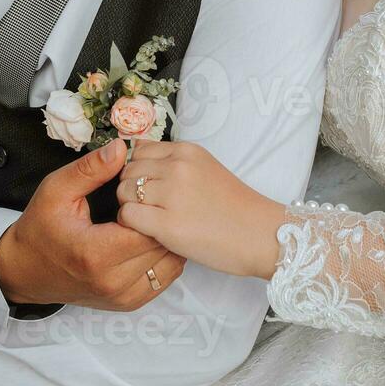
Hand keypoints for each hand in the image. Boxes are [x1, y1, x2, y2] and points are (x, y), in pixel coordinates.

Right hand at [0, 138, 185, 310]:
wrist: (25, 271)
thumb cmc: (39, 230)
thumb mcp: (57, 190)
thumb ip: (90, 169)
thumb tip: (121, 148)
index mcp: (96, 254)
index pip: (147, 228)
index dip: (152, 205)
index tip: (145, 191)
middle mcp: (113, 281)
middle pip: (162, 246)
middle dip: (163, 220)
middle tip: (157, 200)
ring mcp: (122, 297)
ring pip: (169, 264)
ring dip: (167, 240)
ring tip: (156, 219)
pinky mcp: (128, 303)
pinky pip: (164, 279)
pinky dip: (164, 258)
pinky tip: (152, 239)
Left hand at [116, 140, 284, 279]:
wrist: (261, 235)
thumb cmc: (234, 207)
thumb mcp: (205, 169)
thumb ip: (174, 162)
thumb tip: (136, 156)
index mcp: (187, 151)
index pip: (139, 150)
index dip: (138, 170)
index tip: (148, 187)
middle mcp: (178, 167)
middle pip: (128, 170)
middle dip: (130, 188)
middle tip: (148, 207)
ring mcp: (173, 194)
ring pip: (123, 192)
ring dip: (129, 206)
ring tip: (150, 219)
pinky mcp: (168, 224)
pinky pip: (127, 216)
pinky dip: (131, 224)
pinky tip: (149, 231)